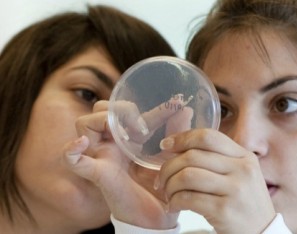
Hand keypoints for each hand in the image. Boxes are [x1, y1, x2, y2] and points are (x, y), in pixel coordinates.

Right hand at [62, 97, 192, 228]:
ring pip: (84, 124)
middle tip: (142, 127)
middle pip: (99, 110)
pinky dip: (72, 151)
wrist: (157, 216)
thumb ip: (176, 132)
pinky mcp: (98, 174)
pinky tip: (81, 143)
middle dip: (119, 109)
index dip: (151, 107)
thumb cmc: (160, 186)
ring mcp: (103, 157)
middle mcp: (112, 144)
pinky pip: (75, 162)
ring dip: (102, 120)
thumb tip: (186, 109)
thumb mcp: (169, 155)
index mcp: (128, 138)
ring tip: (124, 134)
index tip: (176, 104)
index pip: (132, 112)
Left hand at [156, 129, 275, 233]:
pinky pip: (187, 198)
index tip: (166, 144)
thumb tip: (177, 146)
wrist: (263, 233)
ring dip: (169, 185)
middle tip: (162, 179)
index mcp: (243, 156)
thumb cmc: (244, 202)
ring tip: (168, 193)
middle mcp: (242, 169)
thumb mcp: (239, 173)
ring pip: (186, 175)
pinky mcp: (224, 210)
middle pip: (192, 156)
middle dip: (168, 166)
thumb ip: (216, 158)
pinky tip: (173, 206)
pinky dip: (174, 201)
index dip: (182, 138)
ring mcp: (235, 190)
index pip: (207, 137)